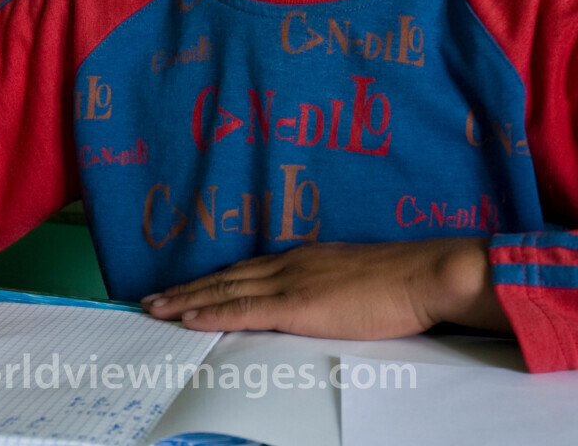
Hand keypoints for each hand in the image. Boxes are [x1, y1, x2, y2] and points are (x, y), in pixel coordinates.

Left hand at [141, 238, 508, 338]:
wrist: (424, 274)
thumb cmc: (403, 281)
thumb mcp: (358, 278)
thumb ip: (332, 288)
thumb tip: (322, 303)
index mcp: (305, 259)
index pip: (248, 269)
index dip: (214, 280)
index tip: (188, 288)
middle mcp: (290, 264)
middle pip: (227, 276)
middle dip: (188, 289)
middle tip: (152, 299)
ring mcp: (292, 282)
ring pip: (226, 290)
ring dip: (187, 300)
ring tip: (156, 309)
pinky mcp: (299, 304)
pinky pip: (245, 309)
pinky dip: (213, 312)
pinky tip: (189, 318)